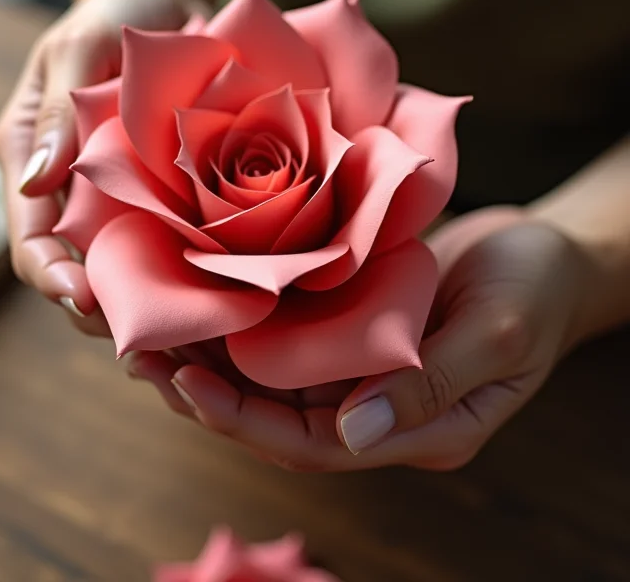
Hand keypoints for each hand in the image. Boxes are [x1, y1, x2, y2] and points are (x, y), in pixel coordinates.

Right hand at [0, 0, 207, 334]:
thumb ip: (56, 112)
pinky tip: (223, 312)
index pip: (33, 241)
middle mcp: (76, 196)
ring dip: (154, 316)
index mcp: (36, 164)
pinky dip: (192, 285)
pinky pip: (177, 252)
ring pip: (131, 276)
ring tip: (190, 351)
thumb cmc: (115, 19)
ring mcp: (123, 204)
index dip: (53, 279)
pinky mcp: (168, 203)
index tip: (87, 302)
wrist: (168, 13)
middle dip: (109, 317)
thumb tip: (32, 184)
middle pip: (83, 274)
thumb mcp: (81, 47)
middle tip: (152, 350)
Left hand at [130, 206, 594, 470]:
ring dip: (213, 354)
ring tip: (153, 328)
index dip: (247, 420)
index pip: (316, 443)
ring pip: (272, 374)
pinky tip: (203, 293)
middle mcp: (377, 403)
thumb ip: (431, 386)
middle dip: (207, 391)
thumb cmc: (536, 290)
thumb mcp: (500, 334)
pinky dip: (244, 318)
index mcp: (415, 425)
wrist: (550, 251)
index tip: (189, 385)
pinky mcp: (353, 322)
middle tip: (144, 356)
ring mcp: (361, 362)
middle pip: (276, 413)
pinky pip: (289, 330)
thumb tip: (353, 430)